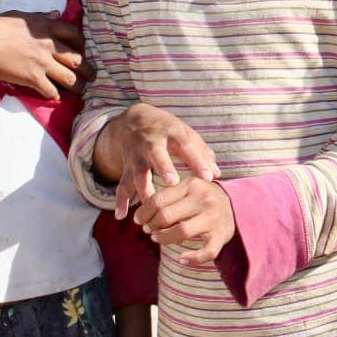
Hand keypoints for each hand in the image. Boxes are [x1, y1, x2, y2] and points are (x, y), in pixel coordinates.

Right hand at [0, 10, 92, 99]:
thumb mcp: (20, 16)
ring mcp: (42, 62)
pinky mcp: (33, 78)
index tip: (83, 49)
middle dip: (87, 69)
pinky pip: (51, 91)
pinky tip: (56, 98)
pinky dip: (55, 96)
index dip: (82, 43)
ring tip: (80, 90)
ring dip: (77, 86)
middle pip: (77, 59)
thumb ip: (40, 17)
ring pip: (70, 78)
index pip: (75, 34)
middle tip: (91, 75)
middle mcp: (49, 45)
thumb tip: (57, 13)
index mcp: (46, 27)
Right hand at [94, 104, 219, 218]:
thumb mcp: (186, 134)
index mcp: (171, 133)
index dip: (197, 161)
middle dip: (164, 167)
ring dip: (143, 191)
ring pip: (138, 174)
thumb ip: (201, 153)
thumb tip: (216, 174)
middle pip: (156, 154)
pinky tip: (121, 215)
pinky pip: (122, 185)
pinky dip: (120, 200)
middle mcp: (152, 143)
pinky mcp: (127, 168)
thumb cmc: (168, 130)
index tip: (208, 178)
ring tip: (149, 210)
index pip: (186, 145)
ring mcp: (137, 156)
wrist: (135, 120)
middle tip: (173, 182)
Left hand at [135, 175, 236, 264]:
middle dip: (151, 226)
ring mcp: (214, 217)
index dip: (143, 213)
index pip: (158, 200)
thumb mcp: (187, 188)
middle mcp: (204, 199)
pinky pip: (207, 252)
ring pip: (181, 232)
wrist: (236, 204)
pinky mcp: (221, 235)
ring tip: (158, 238)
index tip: (139, 220)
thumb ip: (167, 196)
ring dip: (164, 239)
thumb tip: (141, 215)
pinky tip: (182, 259)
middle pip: (166, 216)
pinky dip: (192, 259)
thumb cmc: (201, 198)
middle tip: (149, 230)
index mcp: (192, 184)